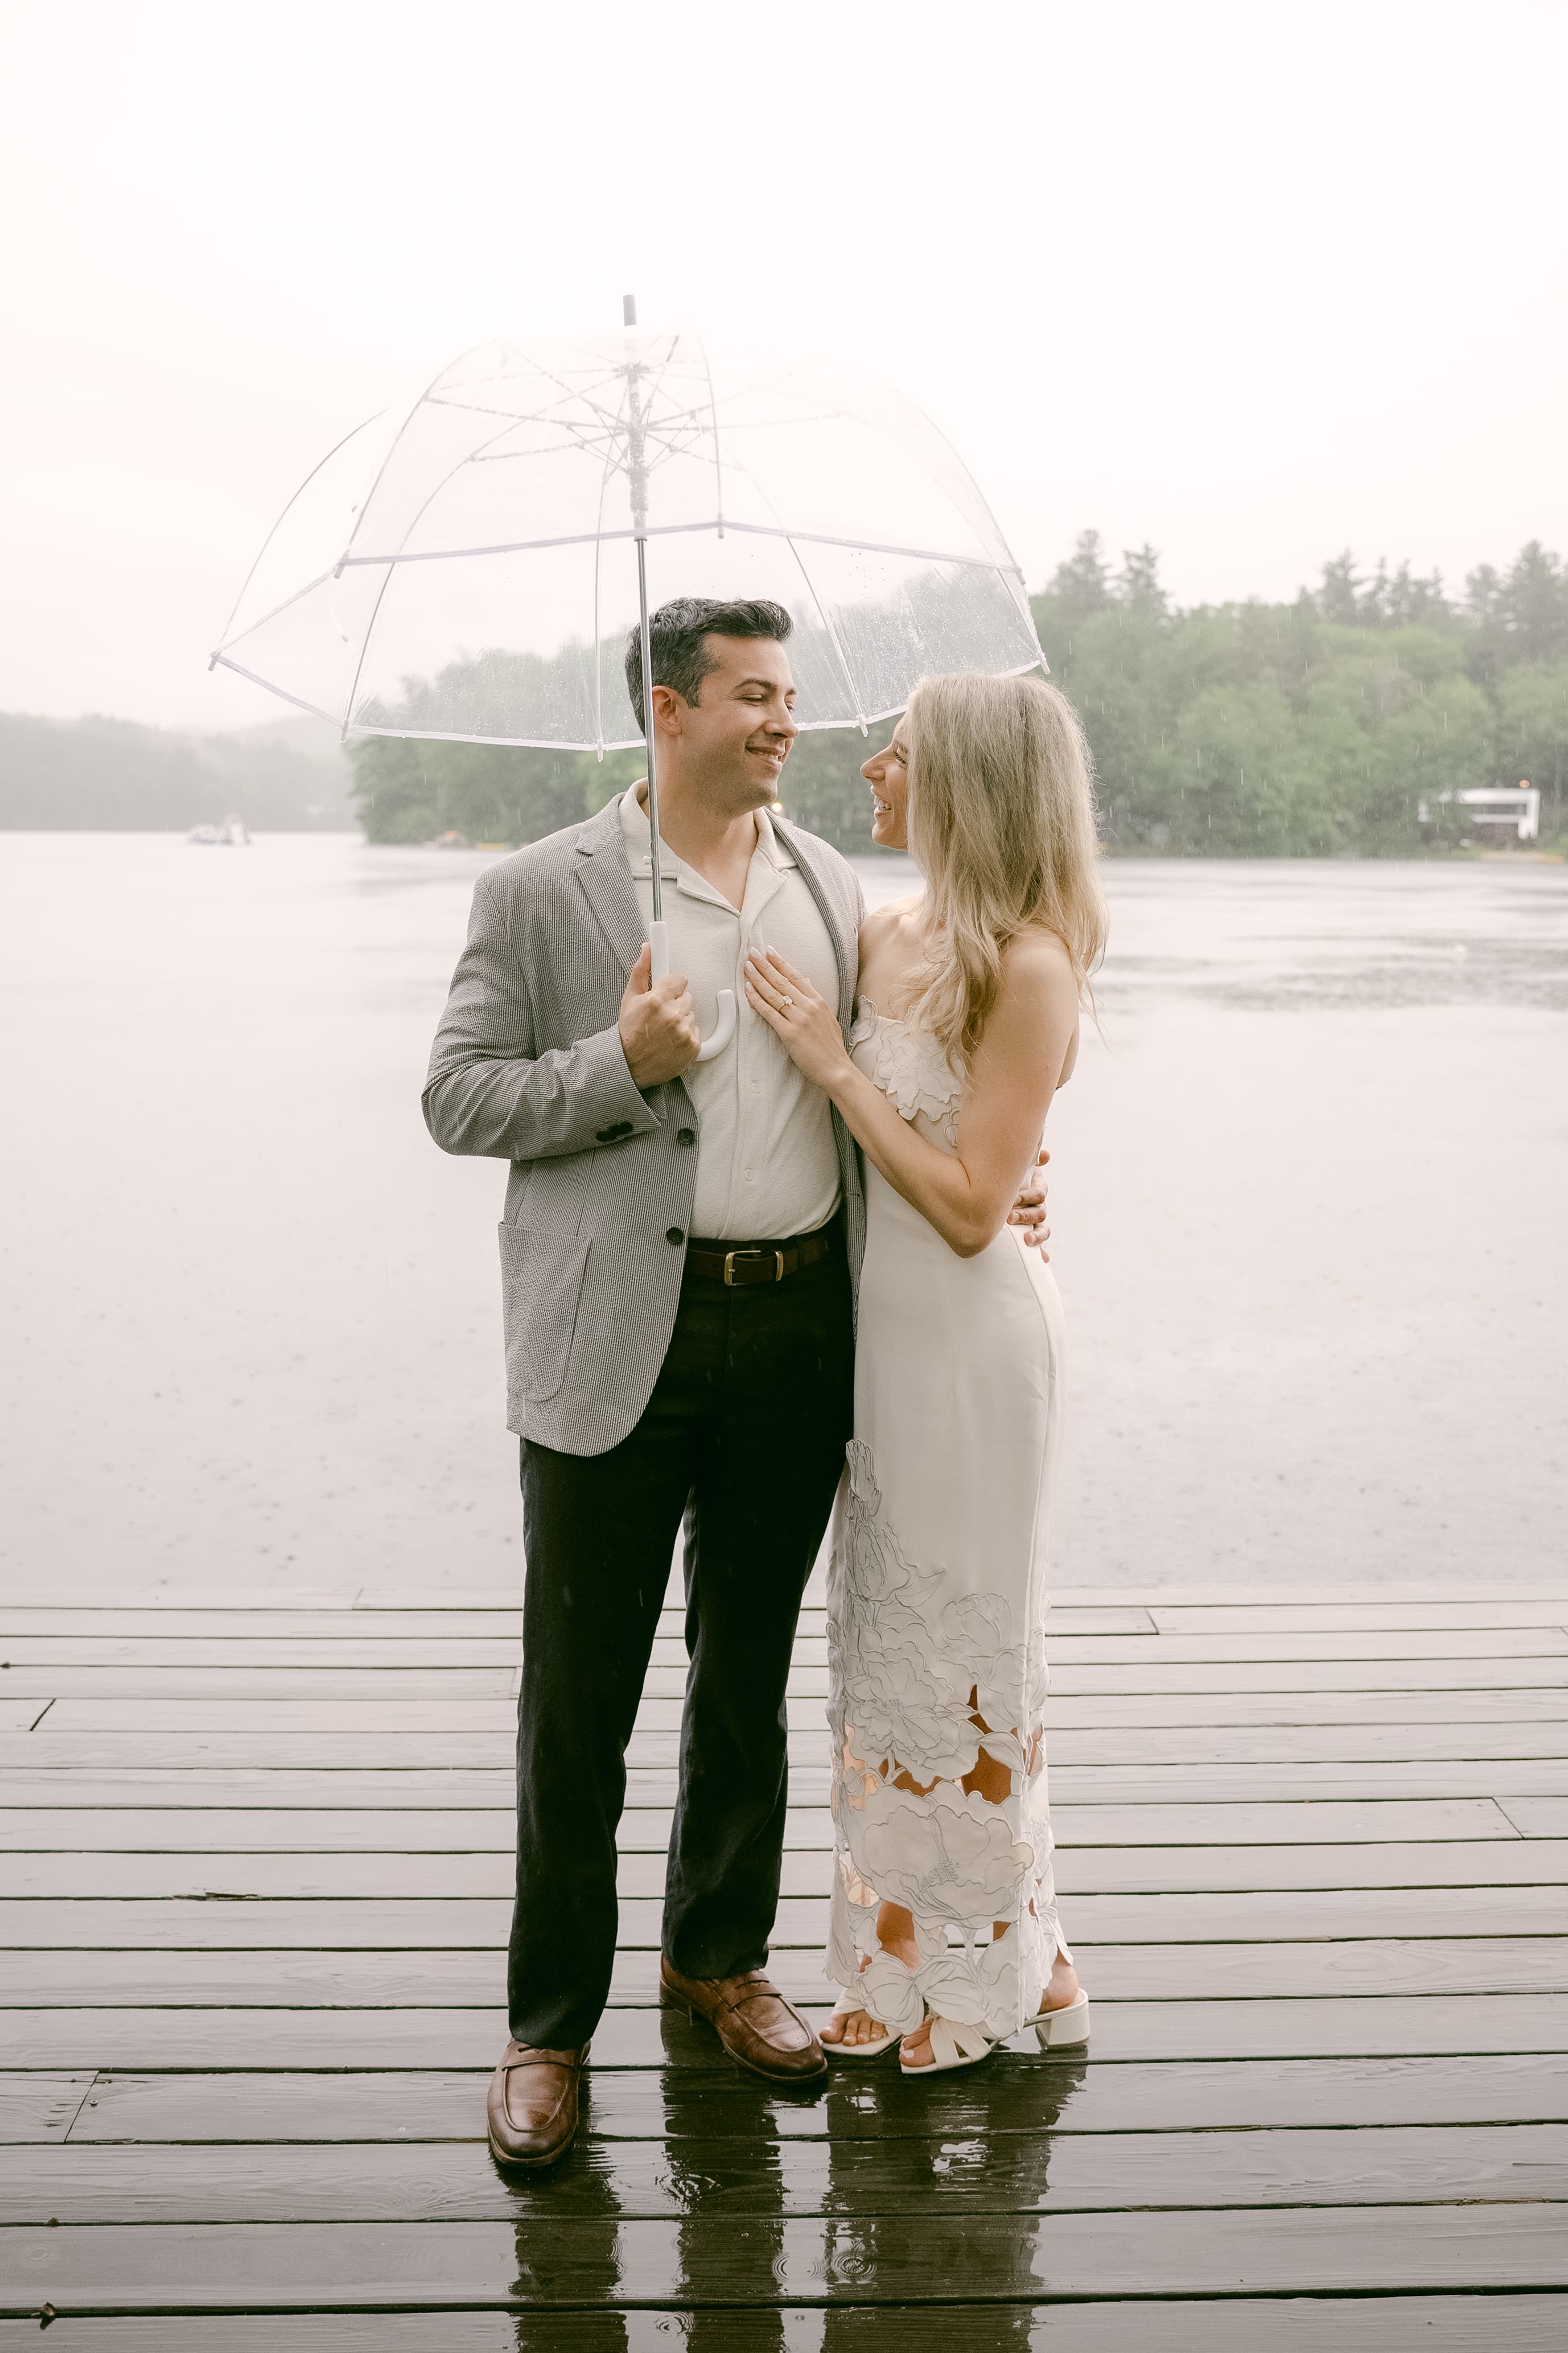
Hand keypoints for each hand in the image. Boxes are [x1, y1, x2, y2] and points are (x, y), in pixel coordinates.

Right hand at [619, 942, 699, 1085]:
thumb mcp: (630, 998)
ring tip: (664, 1030)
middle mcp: (673, 1015)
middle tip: (660, 1016)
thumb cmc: (629, 1032)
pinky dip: (686, 1035)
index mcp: (657, 1000)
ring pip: (691, 1014)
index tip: (666, 993)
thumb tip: (648, 948)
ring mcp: (684, 1032)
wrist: (630, 1065)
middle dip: (675, 1003)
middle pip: (687, 997)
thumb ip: (641, 970)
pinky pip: (696, 1031)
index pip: (680, 979)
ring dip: (681, 1020)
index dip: (672, 986)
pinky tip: (671, 1040)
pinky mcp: (693, 1047)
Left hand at [744, 948, 853, 1088]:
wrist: (837, 1069)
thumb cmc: (832, 1048)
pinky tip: (748, 989)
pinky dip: (757, 999)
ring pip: (774, 993)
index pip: (796, 976)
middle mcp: (809, 1007)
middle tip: (752, 952)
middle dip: (765, 964)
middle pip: (782, 980)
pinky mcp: (789, 1033)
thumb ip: (815, 1001)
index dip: (781, 962)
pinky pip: (769, 1012)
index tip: (769, 951)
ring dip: (758, 978)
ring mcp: (799, 1019)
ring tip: (747, 966)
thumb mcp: (828, 1018)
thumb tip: (806, 983)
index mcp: (818, 1001)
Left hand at [1008, 1146, 1049, 1255]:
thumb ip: (1031, 1159)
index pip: (1039, 1193)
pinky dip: (1042, 1251)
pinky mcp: (1030, 1232)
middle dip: (1025, 1216)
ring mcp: (1035, 1221)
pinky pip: (1039, 1243)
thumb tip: (1046, 1155)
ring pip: (1042, 1229)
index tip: (1014, 1200)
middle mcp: (1038, 1205)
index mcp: (1036, 1189)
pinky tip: (1044, 1259)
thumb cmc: (1010, 1175)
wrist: (1001, 1187)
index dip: (1028, 1197)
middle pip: (1039, 1213)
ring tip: (1026, 1240)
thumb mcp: (1019, 1167)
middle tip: (1009, 1218)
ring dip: (1036, 1235)